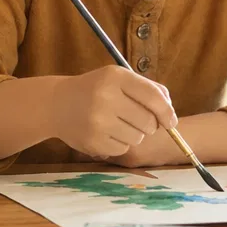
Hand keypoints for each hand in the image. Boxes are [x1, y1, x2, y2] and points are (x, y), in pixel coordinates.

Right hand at [51, 65, 176, 159]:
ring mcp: (98, 121)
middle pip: (149, 122)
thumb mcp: (117, 79)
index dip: (167, 112)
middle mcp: (106, 97)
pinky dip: (119, 143)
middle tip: (137, 120)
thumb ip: (147, 89)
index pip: (153, 97)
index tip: (171, 121)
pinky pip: (123, 149)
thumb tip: (170, 113)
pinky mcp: (93, 141)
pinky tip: (106, 132)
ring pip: (138, 138)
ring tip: (117, 124)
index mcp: (115, 77)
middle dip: (149, 124)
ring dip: (134, 134)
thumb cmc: (94, 89)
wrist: (56, 104)